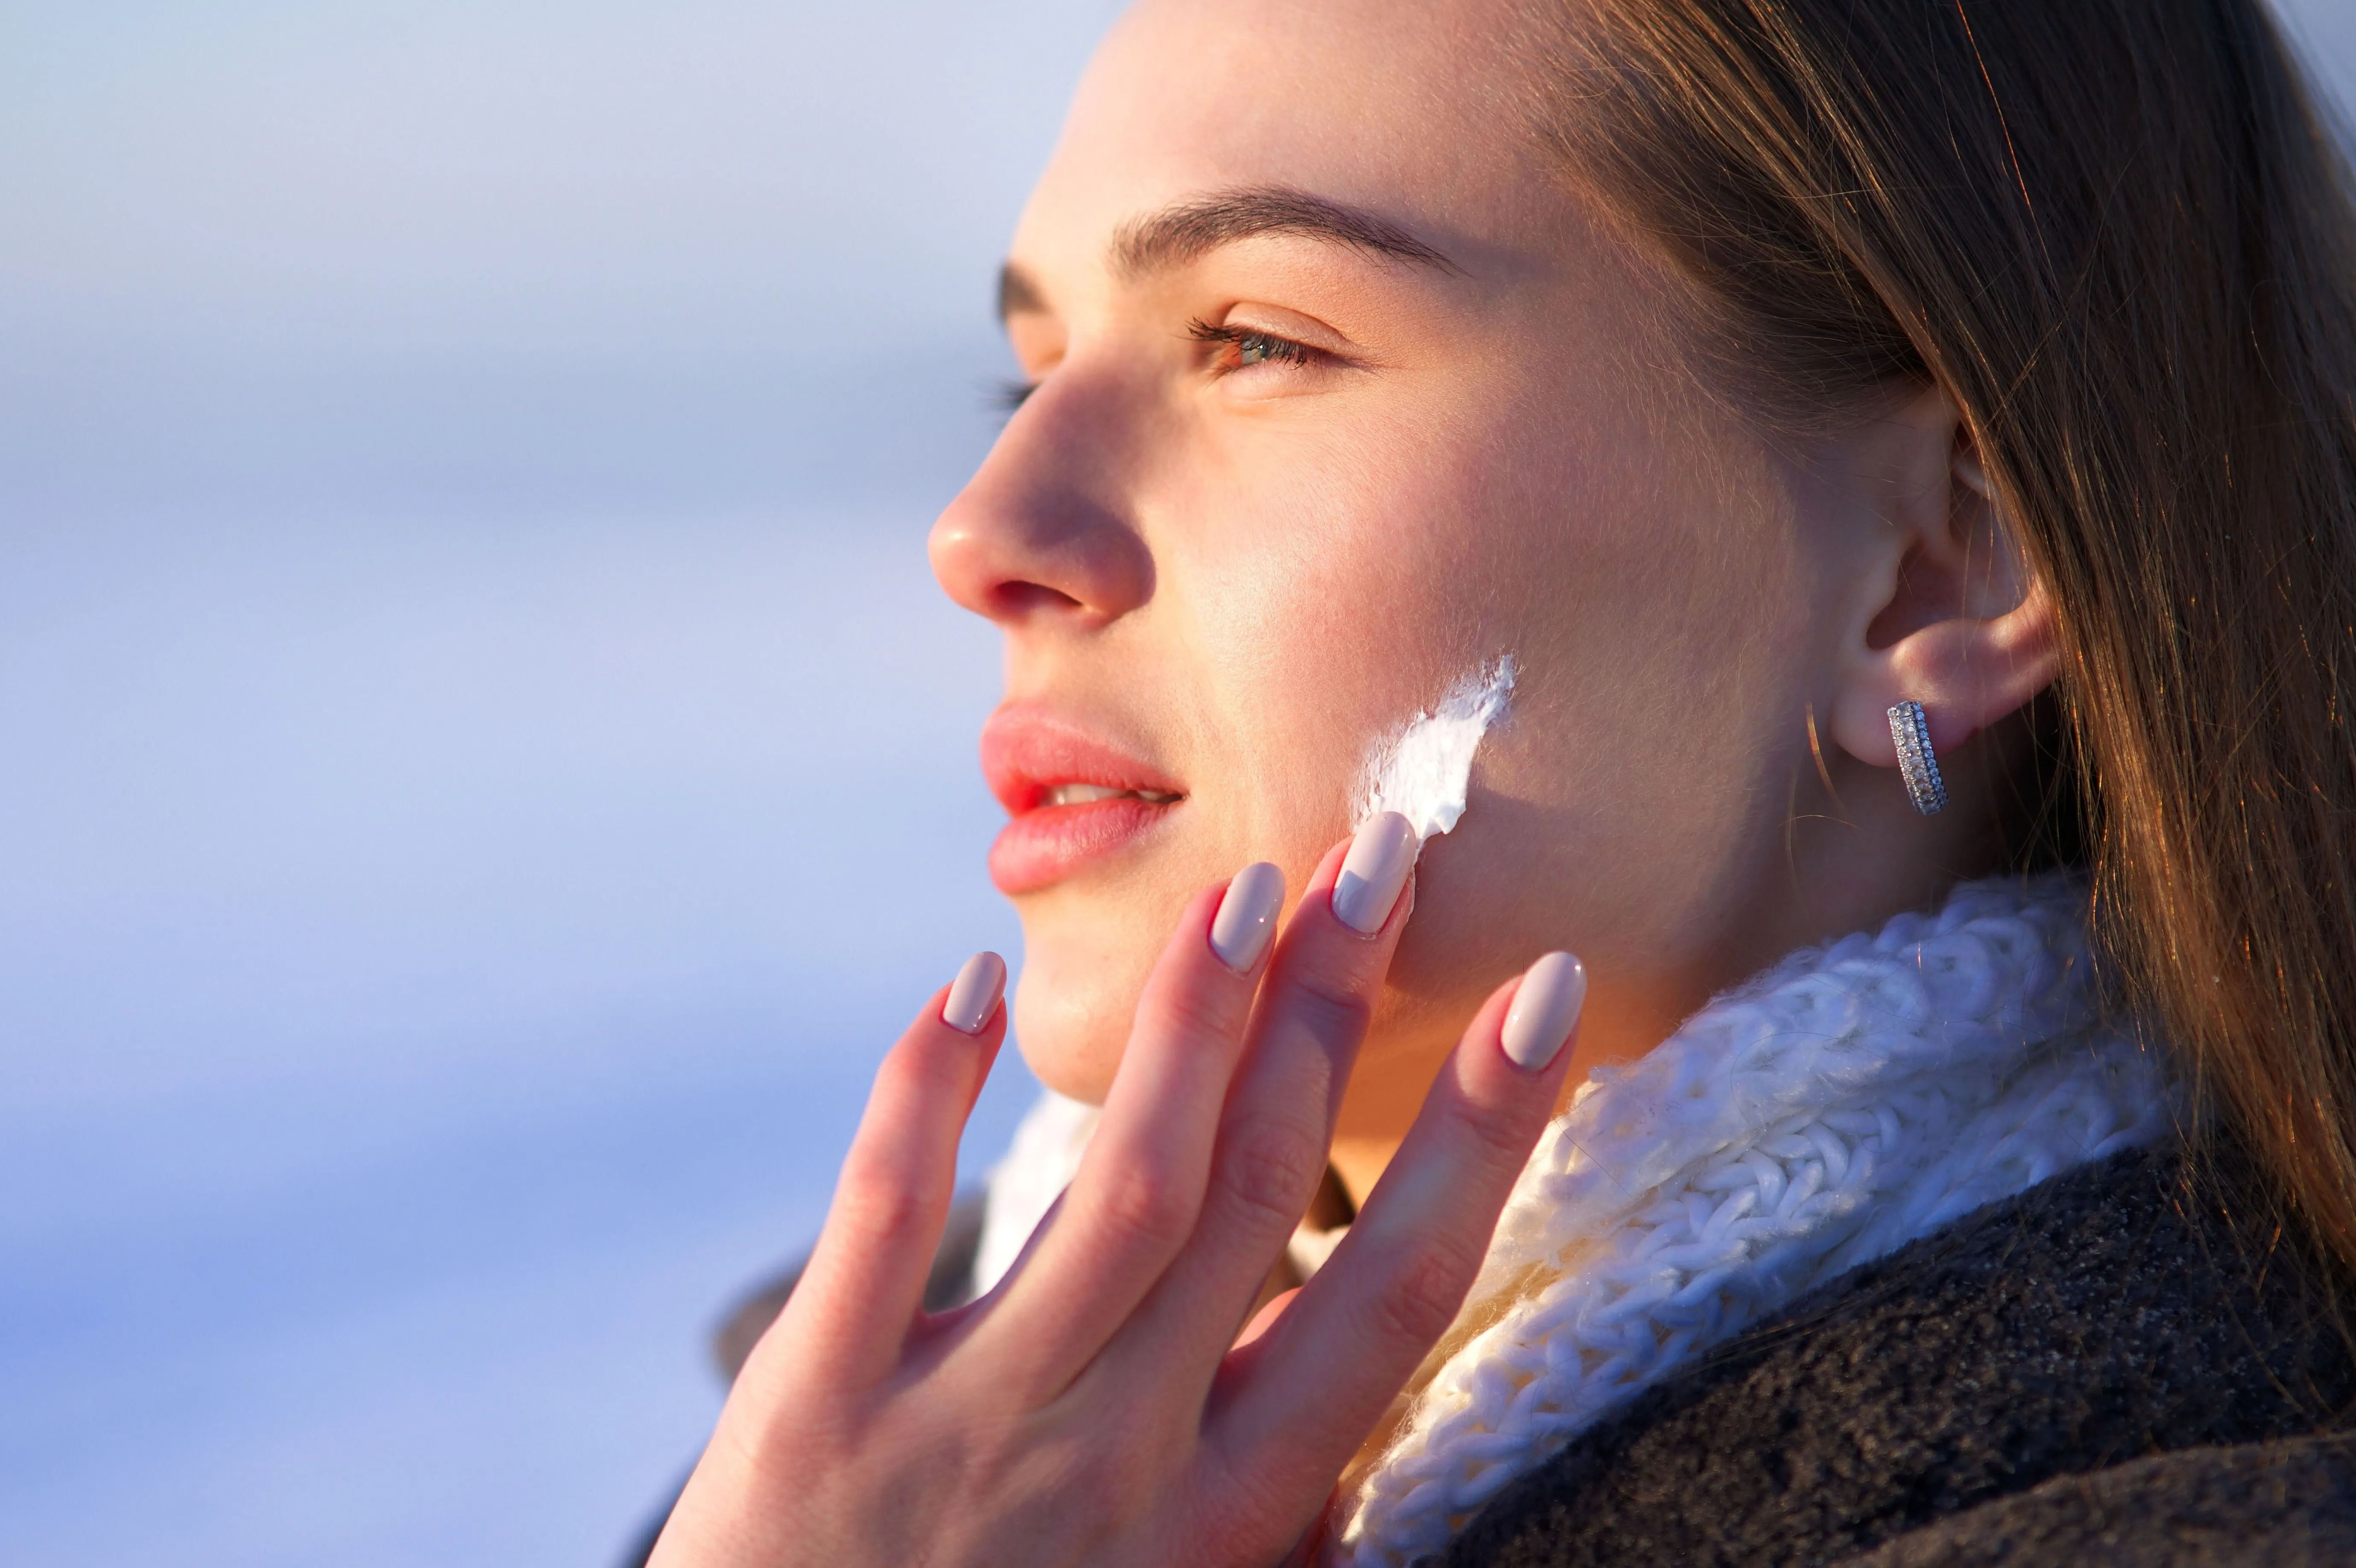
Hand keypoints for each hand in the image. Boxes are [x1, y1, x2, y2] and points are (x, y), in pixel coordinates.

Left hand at [646, 818, 1584, 1567]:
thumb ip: (1257, 1502)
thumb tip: (1332, 1365)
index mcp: (1224, 1520)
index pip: (1388, 1297)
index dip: (1479, 1141)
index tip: (1540, 998)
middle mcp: (1117, 1464)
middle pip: (1259, 1195)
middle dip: (1337, 1014)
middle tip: (1388, 853)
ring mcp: (965, 1430)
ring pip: (1113, 1187)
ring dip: (1189, 1024)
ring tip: (1243, 887)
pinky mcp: (815, 1409)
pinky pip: (884, 1221)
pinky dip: (925, 1092)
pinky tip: (962, 981)